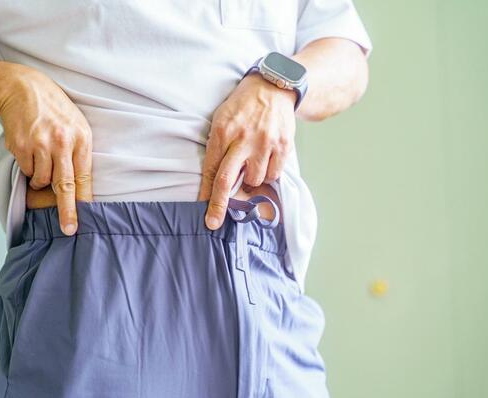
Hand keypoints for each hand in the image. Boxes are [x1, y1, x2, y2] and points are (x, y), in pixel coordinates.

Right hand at [0, 65, 92, 235]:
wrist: (22, 88)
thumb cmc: (53, 111)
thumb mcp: (76, 126)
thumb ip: (79, 153)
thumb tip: (80, 189)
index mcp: (81, 138)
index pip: (84, 177)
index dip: (82, 202)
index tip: (80, 222)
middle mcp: (62, 142)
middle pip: (65, 185)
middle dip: (67, 211)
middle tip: (68, 229)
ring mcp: (41, 144)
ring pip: (42, 179)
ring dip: (40, 179)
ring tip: (41, 159)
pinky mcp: (21, 145)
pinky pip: (26, 170)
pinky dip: (28, 167)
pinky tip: (29, 150)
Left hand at [198, 73, 296, 228]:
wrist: (274, 86)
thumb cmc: (243, 105)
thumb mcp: (221, 118)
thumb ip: (217, 146)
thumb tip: (213, 179)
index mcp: (223, 131)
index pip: (212, 170)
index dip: (207, 194)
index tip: (204, 213)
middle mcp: (243, 139)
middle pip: (227, 180)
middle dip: (219, 206)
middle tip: (214, 222)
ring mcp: (265, 143)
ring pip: (254, 180)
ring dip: (250, 181)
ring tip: (250, 166)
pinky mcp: (283, 145)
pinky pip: (273, 173)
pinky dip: (267, 174)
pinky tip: (264, 162)